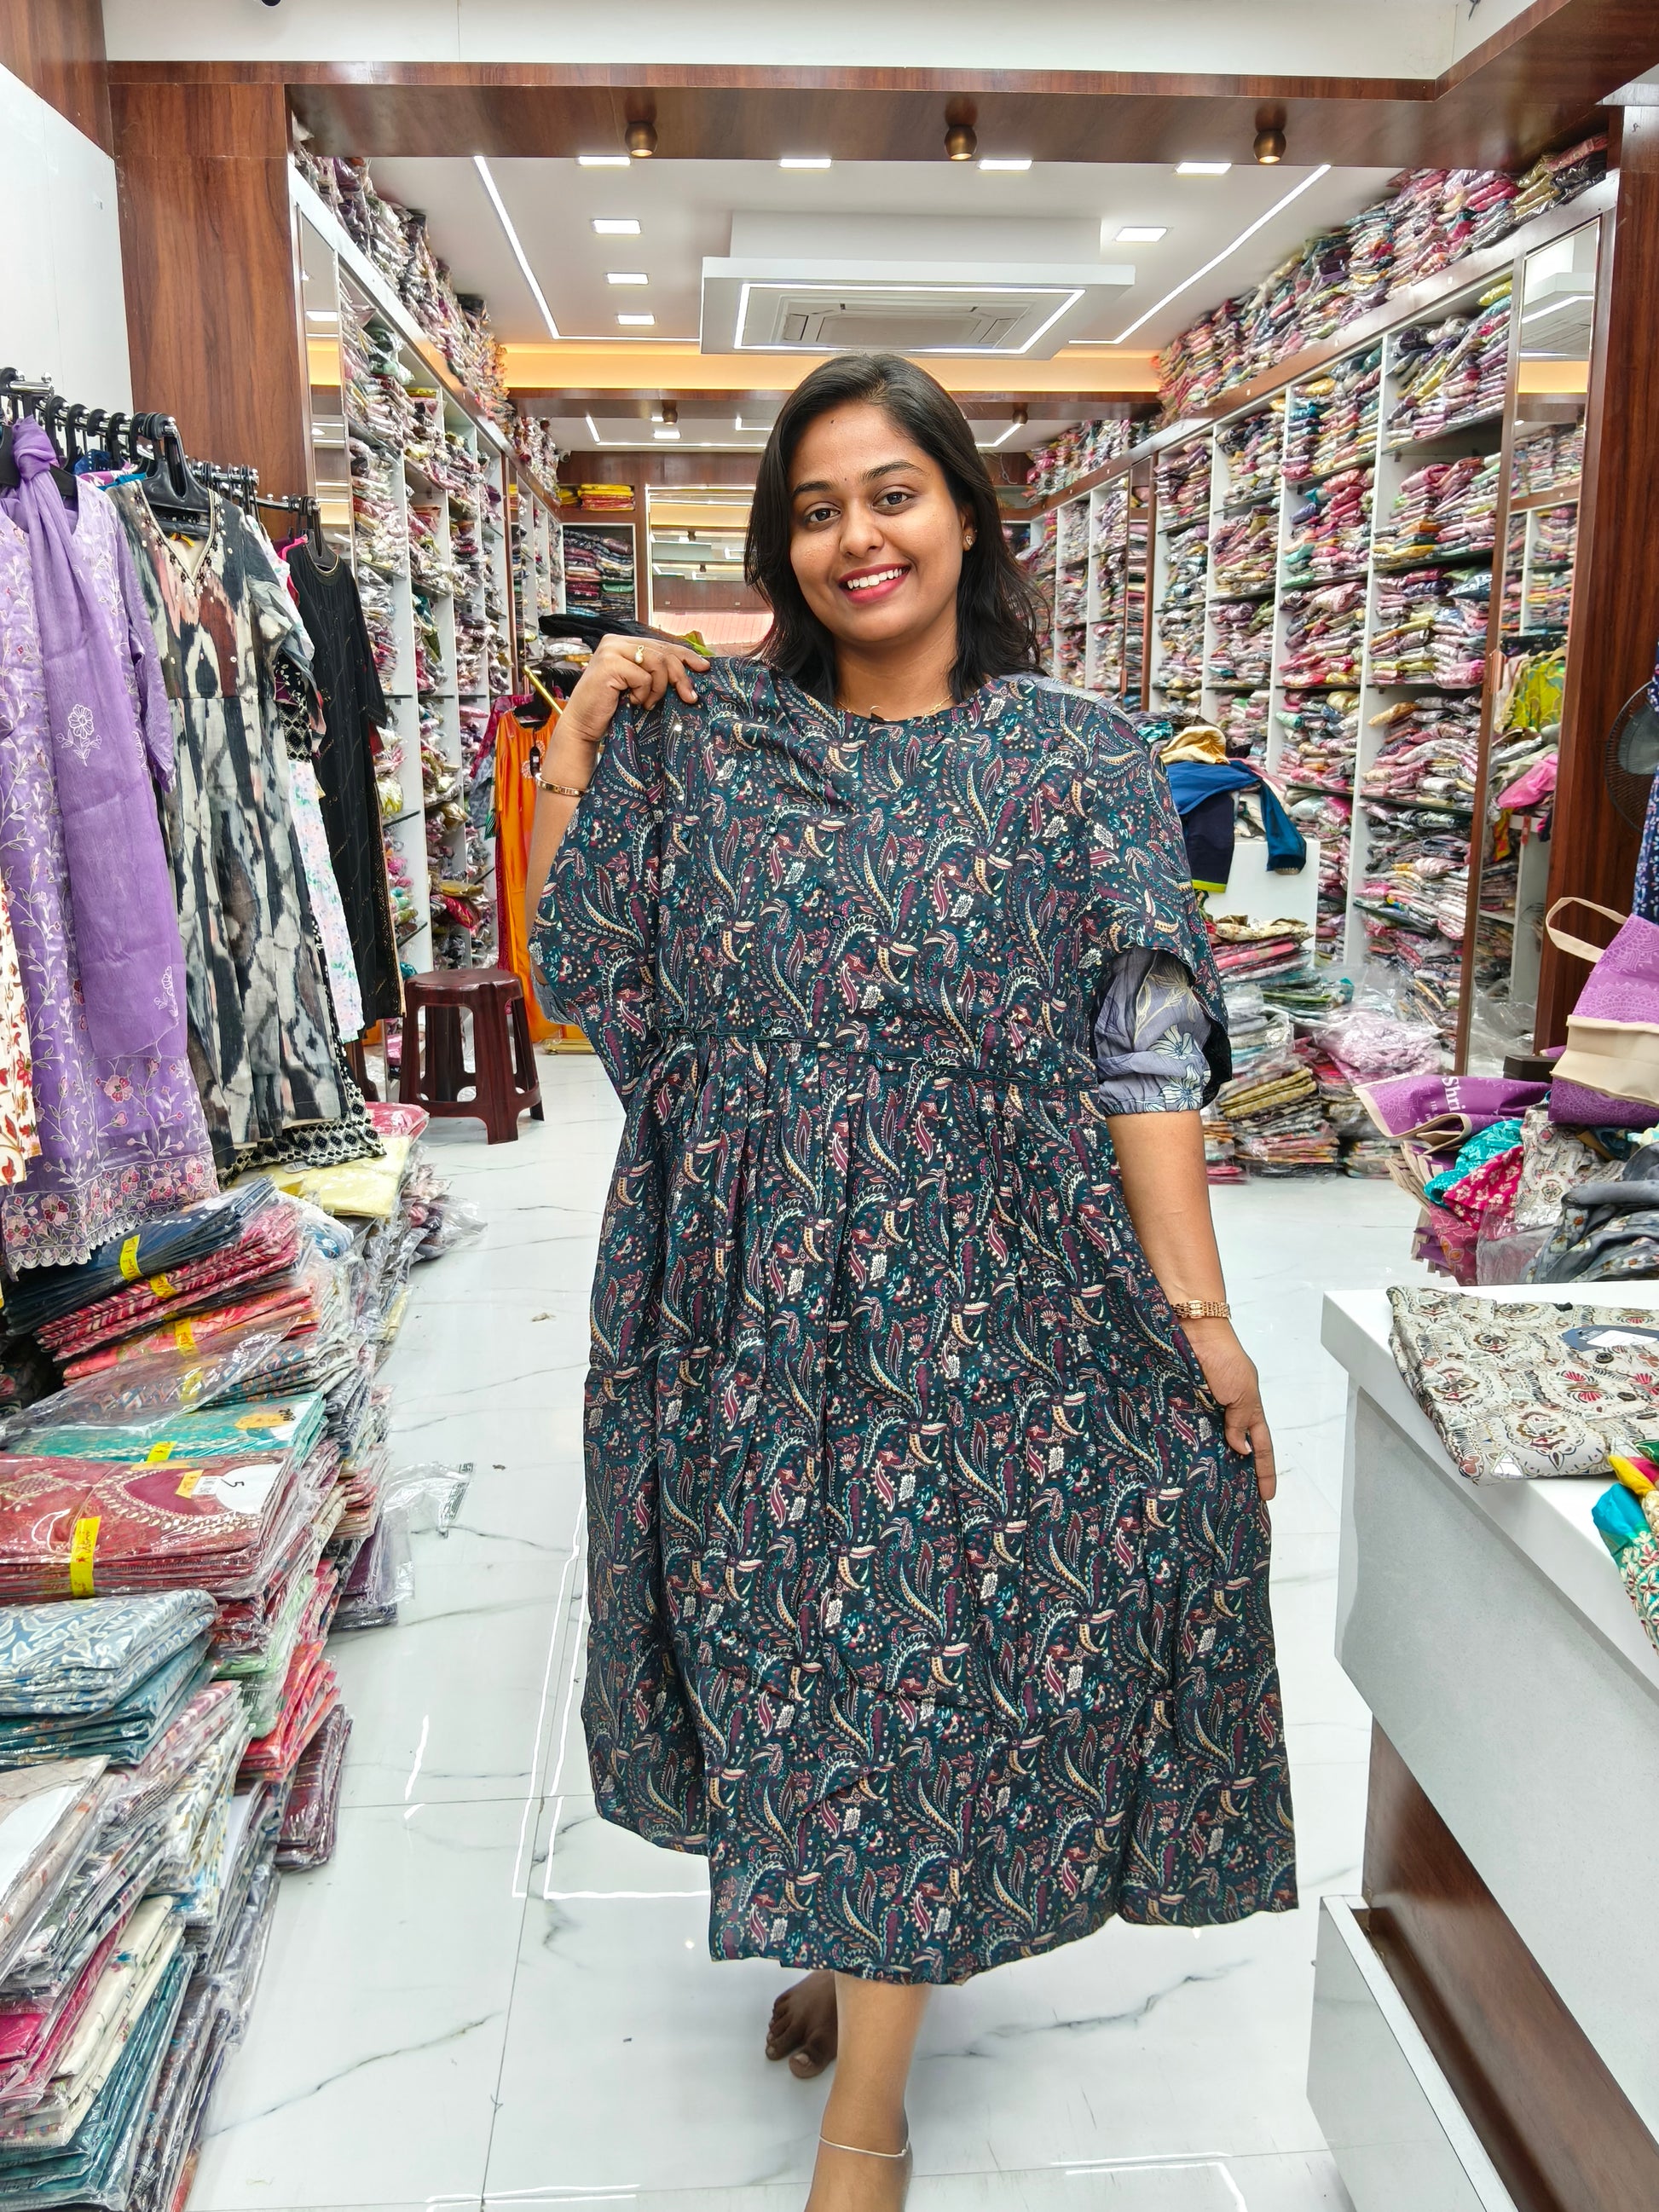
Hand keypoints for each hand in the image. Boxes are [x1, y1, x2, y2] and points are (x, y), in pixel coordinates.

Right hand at [557, 633, 709, 754]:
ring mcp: (610, 651)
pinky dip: (643, 693)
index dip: (685, 655)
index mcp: (623, 642)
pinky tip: (632, 702)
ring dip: (658, 688)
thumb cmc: (612, 708)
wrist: (584, 725)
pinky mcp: (609, 664)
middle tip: (689, 696)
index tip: (704, 667)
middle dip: (680, 676)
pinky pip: (643, 677)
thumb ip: (656, 672)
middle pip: (663, 652)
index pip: (661, 644)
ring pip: (657, 663)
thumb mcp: (639, 686)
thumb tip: (693, 669)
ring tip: (647, 702)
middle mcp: (615, 641)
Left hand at [1182, 1320, 1275, 1502]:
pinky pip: (1183, 1431)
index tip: (1267, 1496)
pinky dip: (1183, 1447)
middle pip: (1232, 1450)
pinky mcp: (1178, 1405)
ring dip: (1205, 1464)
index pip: (1260, 1446)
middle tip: (1234, 1502)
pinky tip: (1179, 1466)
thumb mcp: (1243, 1391)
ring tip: (1206, 1493)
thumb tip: (1242, 1451)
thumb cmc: (1224, 1358)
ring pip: (1206, 1444)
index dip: (1264, 1470)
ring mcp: (1200, 1410)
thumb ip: (1242, 1421)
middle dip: (1235, 1473)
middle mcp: (1224, 1412)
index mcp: (1246, 1408)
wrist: (1191, 1330)